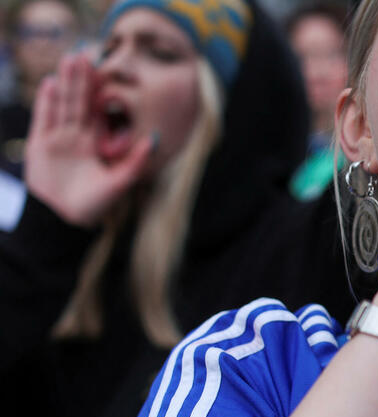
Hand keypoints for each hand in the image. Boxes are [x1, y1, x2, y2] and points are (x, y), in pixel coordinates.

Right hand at [24, 53, 153, 226]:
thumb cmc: (96, 205)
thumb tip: (156, 139)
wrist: (64, 220)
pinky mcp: (41, 145)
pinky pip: (44, 119)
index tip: (106, 70)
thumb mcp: (121, 182)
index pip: (99, 111)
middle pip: (79, 102)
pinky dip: (47, 102)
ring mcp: (58, 139)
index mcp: (97, 142)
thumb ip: (136, 160)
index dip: (100, 91)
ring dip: (66, 84)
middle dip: (82, 79)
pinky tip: (51, 84)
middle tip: (85, 53)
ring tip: (69, 60)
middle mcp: (77, 137)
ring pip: (63, 105)